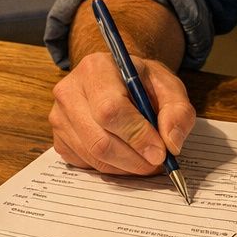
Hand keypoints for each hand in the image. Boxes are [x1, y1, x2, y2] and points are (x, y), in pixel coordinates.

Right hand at [49, 50, 197, 174]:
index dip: (137, 136)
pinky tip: (125, 155)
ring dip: (126, 167)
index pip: (110, 109)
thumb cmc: (142, 83)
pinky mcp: (58, 139)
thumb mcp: (168, 86)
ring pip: (93, 157)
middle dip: (134, 159)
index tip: (160, 152)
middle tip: (157, 163)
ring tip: (145, 159)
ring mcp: (59, 117)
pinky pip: (86, 164)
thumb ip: (177, 111)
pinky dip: (112, 168)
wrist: (117, 81)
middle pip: (99, 140)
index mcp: (96, 68)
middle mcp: (69, 91)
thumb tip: (171, 143)